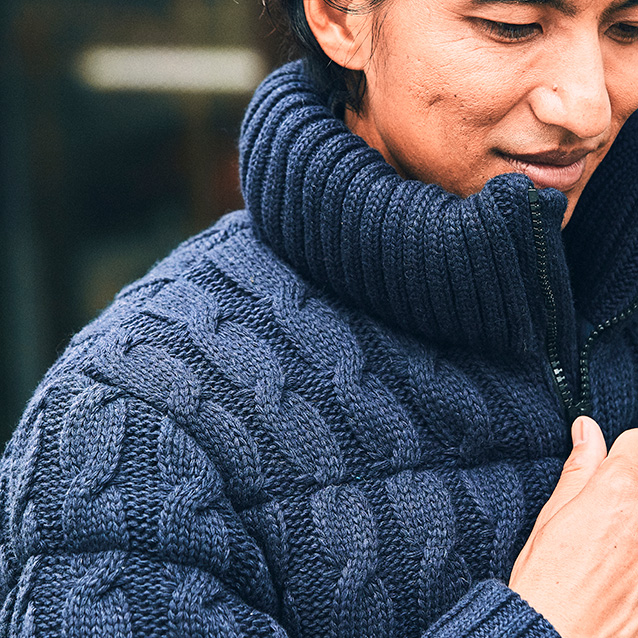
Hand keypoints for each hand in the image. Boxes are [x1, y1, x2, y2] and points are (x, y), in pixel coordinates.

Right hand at [509, 417, 637, 637]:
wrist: (558, 636)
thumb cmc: (547, 578)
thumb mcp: (553, 515)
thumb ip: (579, 468)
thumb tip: (586, 429)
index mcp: (616, 493)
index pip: (635, 443)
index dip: (616, 453)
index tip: (606, 467)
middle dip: (626, 487)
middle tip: (603, 514)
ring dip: (631, 519)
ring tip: (610, 546)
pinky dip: (633, 552)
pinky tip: (619, 567)